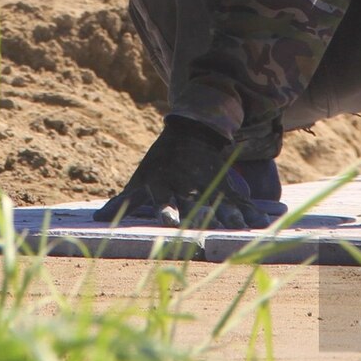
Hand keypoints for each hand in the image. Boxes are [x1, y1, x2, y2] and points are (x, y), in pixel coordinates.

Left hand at [93, 116, 270, 229]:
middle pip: (195, 202)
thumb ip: (121, 201)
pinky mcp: (225, 184)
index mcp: (163, 183)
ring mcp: (209, 184)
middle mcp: (186, 185)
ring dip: (230, 215)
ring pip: (220, 201)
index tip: (168, 223)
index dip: (165, 210)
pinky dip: (250, 210)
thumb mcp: (139, 178)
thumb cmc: (159, 163)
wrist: (190, 133)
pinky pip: (239, 198)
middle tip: (210, 227)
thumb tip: (98, 221)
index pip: (162, 198)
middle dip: (203, 216)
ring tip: (241, 227)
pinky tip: (263, 222)